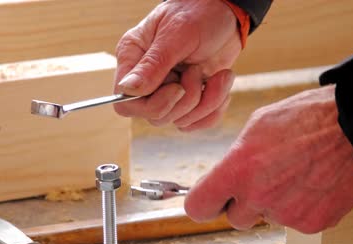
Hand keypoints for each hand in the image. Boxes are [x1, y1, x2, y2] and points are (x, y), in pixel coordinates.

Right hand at [113, 0, 240, 130]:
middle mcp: (147, 79)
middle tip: (198, 70)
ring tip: (215, 73)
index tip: (177, 87)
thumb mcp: (177, 34)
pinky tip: (221, 83)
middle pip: (155, 116)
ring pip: (180, 121)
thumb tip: (127, 90)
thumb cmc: (198, 12)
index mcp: (133, 59)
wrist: (227, 13)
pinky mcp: (190, 99)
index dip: (152, 105)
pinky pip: (198, 122)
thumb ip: (153, 64)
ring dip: (206, 101)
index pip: (126, 103)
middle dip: (186, 100)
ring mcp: (169, 91)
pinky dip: (215, 107)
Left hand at [184, 86, 352, 232]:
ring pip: (268, 219)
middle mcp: (259, 196)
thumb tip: (223, 178)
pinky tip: (311, 183)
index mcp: (239, 169)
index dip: (203, 203)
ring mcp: (287, 214)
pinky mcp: (313, 224)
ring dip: (275, 204)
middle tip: (264, 180)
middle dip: (244, 203)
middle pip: (234, 219)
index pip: (198, 207)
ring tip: (295, 174)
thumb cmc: (309, 118)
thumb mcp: (257, 125)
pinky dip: (302, 208)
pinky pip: (296, 223)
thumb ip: (234, 159)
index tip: (210, 200)